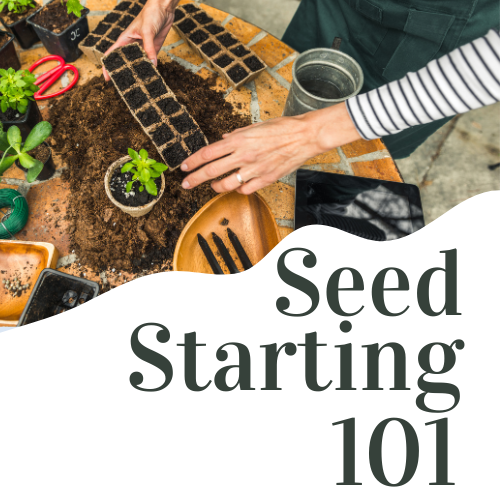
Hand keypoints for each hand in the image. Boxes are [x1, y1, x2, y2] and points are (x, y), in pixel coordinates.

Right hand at [103, 0, 179, 80]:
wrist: (163, 9)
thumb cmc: (150, 14)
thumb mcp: (147, 31)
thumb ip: (149, 48)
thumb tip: (152, 64)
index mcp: (124, 39)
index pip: (112, 54)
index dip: (108, 66)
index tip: (107, 78)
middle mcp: (132, 45)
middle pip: (125, 61)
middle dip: (124, 72)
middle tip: (124, 86)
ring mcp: (142, 48)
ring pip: (138, 63)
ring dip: (138, 72)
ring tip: (138, 84)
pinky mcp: (152, 49)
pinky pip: (150, 61)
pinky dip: (150, 68)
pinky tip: (151, 76)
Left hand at [180, 102, 362, 193]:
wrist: (305, 135)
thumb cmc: (282, 128)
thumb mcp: (256, 126)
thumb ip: (238, 134)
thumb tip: (224, 139)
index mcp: (239, 140)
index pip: (208, 153)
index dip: (193, 161)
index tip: (184, 167)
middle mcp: (243, 155)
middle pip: (211, 170)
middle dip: (195, 179)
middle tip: (186, 184)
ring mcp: (254, 169)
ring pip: (226, 185)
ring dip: (216, 187)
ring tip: (212, 186)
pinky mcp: (265, 179)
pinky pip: (245, 190)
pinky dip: (239, 189)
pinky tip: (238, 186)